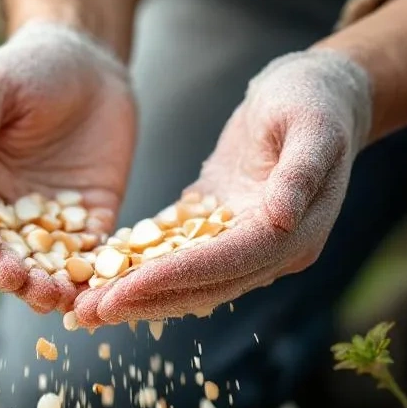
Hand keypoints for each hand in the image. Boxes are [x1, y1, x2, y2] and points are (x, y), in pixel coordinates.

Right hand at [0, 21, 135, 312]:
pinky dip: (91, 278)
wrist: (90, 64)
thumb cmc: (29, 66)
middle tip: (24, 287)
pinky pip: (88, 256)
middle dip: (9, 274)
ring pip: (41, 264)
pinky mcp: (88, 222)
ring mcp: (45, 220)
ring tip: (59, 300)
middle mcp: (0, 208)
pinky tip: (99, 293)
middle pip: (0, 253)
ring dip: (47, 286)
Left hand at [73, 49, 372, 325]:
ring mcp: (248, 244)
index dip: (175, 278)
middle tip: (88, 313)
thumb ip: (300, 172)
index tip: (124, 290)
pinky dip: (143, 270)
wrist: (321, 94)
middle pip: (203, 287)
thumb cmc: (315, 100)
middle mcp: (273, 251)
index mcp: (296, 232)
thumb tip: (281, 218)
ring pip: (188, 283)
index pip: (227, 263)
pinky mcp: (224, 229)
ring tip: (86, 307)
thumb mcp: (312, 126)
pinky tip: (102, 278)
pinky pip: (180, 257)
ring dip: (138, 297)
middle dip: (144, 300)